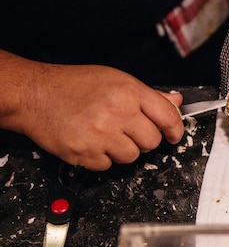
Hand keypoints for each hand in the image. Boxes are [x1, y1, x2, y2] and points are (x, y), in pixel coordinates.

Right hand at [1, 55, 183, 169]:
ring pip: (132, 157)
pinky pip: (108, 166)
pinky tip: (92, 142)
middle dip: (143, 140)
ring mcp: (101, 135)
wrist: (35, 95)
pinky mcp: (85, 153)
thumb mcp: (116, 80)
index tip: (172, 135)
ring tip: (106, 134)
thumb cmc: (74, 86)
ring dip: (123, 150)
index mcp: (129, 92)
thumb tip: (175, 103)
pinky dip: (102, 158)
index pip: (167, 117)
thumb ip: (149, 95)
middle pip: (152, 142)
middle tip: (128, 131)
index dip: (175, 130)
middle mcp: (118, 113)